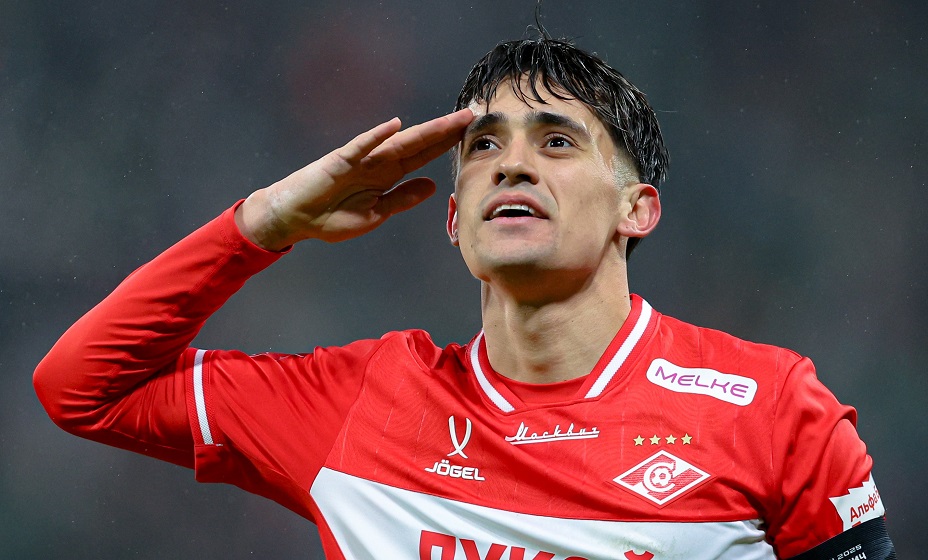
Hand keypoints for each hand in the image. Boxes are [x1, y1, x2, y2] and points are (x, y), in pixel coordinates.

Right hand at [236, 109, 473, 249]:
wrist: (296, 218)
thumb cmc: (332, 216)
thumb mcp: (375, 214)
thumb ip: (402, 199)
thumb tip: (432, 186)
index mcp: (388, 175)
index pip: (424, 156)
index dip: (448, 144)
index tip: (472, 133)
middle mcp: (379, 162)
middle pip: (419, 143)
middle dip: (446, 130)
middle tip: (473, 114)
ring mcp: (360, 159)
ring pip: (398, 141)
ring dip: (423, 130)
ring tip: (448, 119)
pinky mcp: (339, 161)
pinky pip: (360, 147)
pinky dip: (375, 137)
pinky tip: (394, 126)